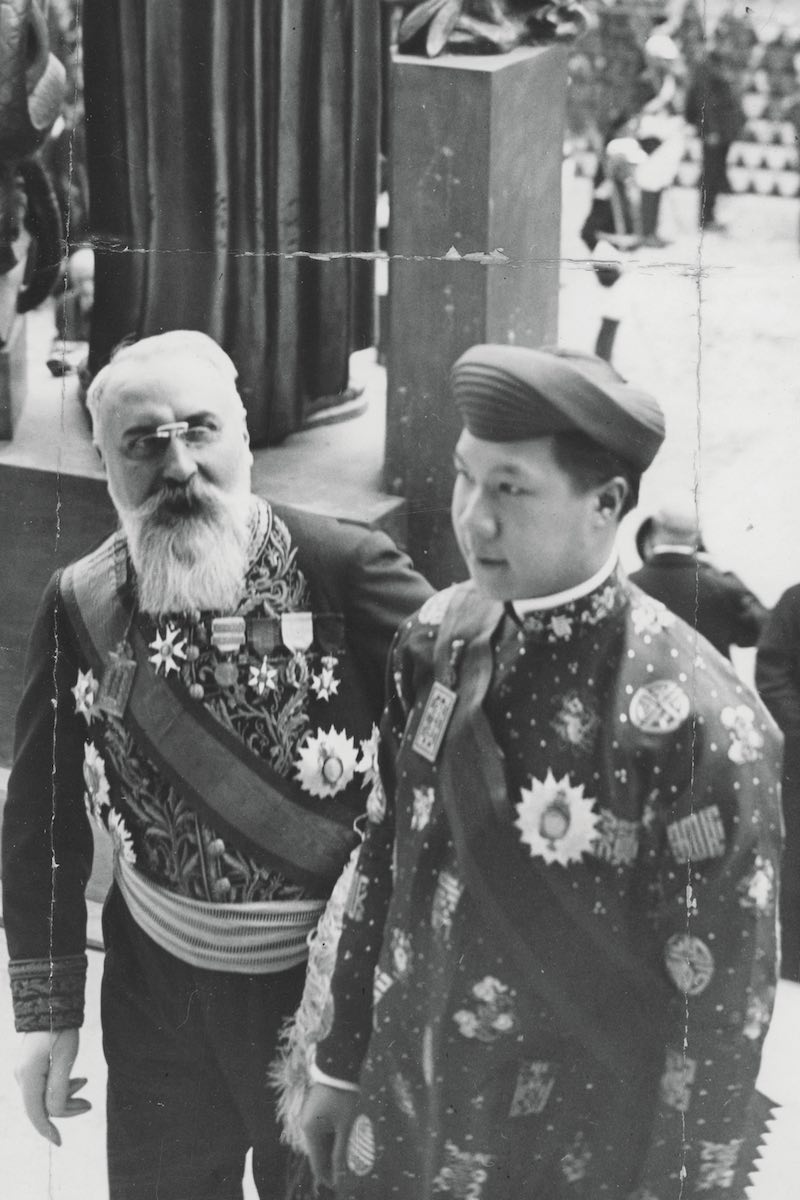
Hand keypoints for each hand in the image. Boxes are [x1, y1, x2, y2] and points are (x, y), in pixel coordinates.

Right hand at [14, 1029, 90, 1145]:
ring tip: (85, 1082)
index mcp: (28, 1077)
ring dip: (66, 1094)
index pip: (37, 1113)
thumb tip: (54, 1113)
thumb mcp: (65, 1059)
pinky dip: (61, 1085)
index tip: (59, 1142)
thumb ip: (58, 1088)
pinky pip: (44, 1084)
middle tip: (89, 1105)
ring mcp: (25, 1071)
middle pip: (42, 1105)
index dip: (48, 1129)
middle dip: (66, 1108)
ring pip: (45, 1094)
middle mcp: (22, 1077)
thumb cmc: (60, 1030)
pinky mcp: (31, 1066)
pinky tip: (76, 1078)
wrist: (51, 1005)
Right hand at [300, 1082, 359, 1190]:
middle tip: (349, 1175)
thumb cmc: (343, 1096)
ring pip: (323, 1142)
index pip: (317, 1164)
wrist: (338, 1064)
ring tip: (351, 1160)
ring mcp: (312, 1117)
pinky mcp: (318, 1109)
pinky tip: (347, 1142)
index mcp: (310, 1132)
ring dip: (335, 1152)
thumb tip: (340, 1175)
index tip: (341, 1187)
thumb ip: (341, 1150)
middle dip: (333, 1165)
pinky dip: (335, 1139)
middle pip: (319, 1154)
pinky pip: (325, 1131)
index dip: (328, 1178)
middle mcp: (307, 1126)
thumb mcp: (345, 1125)